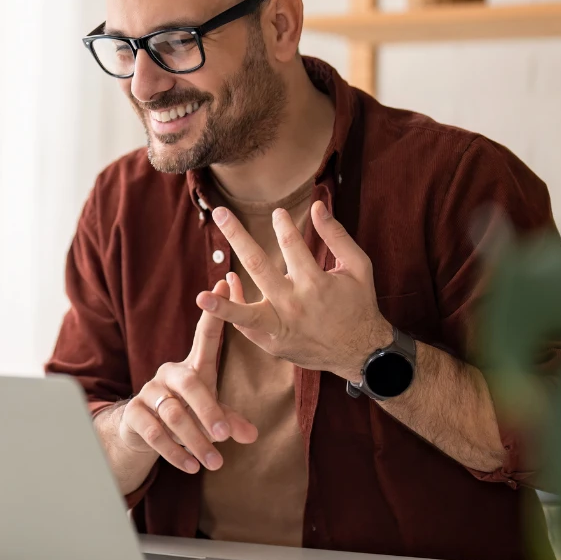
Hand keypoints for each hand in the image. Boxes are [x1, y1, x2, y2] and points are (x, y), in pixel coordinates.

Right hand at [117, 279, 257, 474]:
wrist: (140, 431)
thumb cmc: (185, 412)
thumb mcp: (211, 413)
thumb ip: (229, 420)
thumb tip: (251, 435)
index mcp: (193, 366)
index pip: (205, 334)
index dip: (214, 312)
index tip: (223, 283)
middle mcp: (170, 373)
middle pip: (190, 384)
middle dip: (209, 411)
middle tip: (225, 435)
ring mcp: (150, 391)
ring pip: (172, 412)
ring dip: (194, 440)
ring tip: (214, 462)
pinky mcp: (134, 412)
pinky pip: (153, 431)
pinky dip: (173, 451)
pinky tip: (190, 466)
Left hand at [196, 201, 391, 377]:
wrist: (361, 353)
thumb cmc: (359, 304)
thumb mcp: (358, 267)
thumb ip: (336, 236)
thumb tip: (316, 206)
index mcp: (316, 282)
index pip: (291, 244)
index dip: (282, 225)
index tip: (276, 213)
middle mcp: (294, 304)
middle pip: (258, 265)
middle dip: (238, 236)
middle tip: (221, 213)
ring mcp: (281, 327)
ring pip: (245, 314)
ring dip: (222, 304)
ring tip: (200, 296)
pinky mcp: (273, 343)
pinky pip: (246, 325)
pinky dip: (233, 308)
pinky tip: (227, 285)